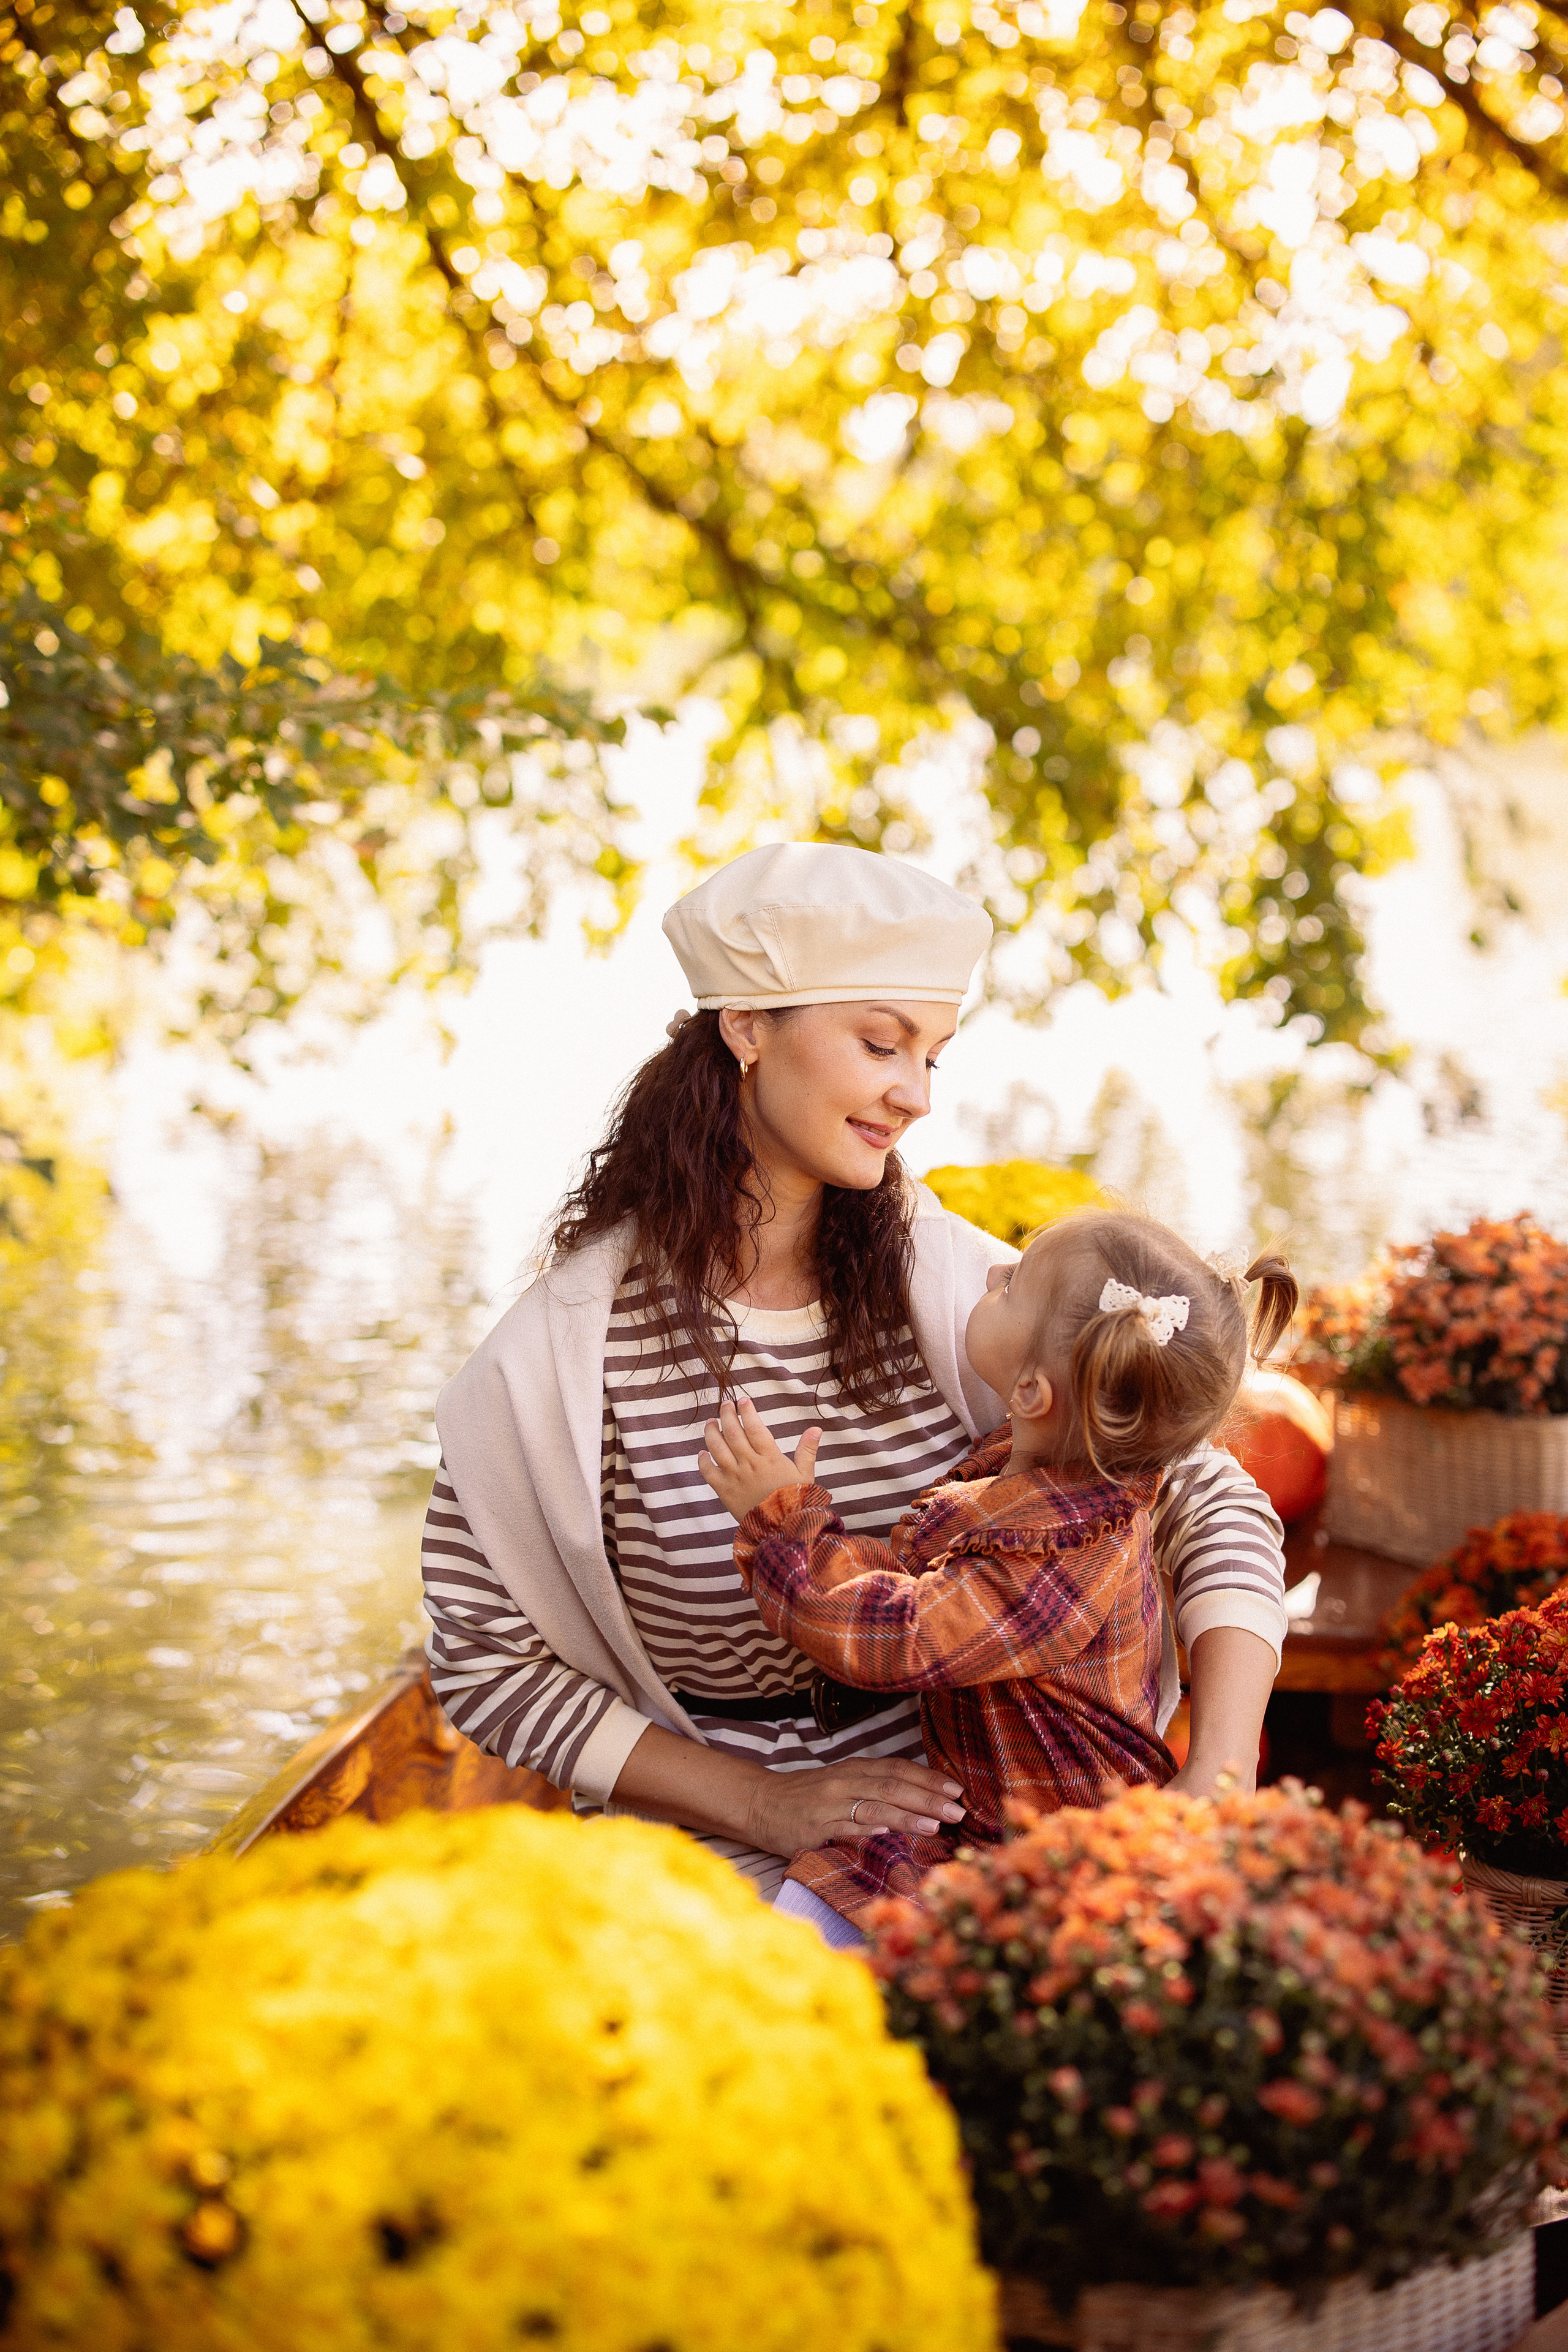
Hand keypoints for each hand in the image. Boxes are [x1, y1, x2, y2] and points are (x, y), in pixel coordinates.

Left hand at [699, 1394, 821, 1521]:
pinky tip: (702, 1453)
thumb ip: (807, 1450)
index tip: (743, 1400)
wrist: (781, 1530)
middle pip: (733, 1433)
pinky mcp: (724, 1492)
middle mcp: (750, 1465)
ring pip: (718, 1449)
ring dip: (712, 1433)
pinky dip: (703, 1461)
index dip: (748, 1412)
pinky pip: (709, 1473)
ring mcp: (735, 1478)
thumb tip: (816, 1428)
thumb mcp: (805, 1475)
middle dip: (727, 1415)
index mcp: (770, 1458)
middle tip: (725, 1404)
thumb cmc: (795, 1502)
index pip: (755, 1428)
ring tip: (710, 1423)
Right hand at [746, 1753, 965, 1855]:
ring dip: (907, 1815)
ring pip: (874, 1806)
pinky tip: (887, 1835)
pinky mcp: (815, 1828)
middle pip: (892, 1786)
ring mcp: (829, 1805)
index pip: (898, 1769)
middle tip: (957, 1810)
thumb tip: (920, 1799)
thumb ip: (873, 1788)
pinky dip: (867, 1830)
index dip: (928, 1778)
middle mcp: (845, 1782)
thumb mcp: (841, 1783)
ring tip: (934, 1824)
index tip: (957, 1789)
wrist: (760, 1803)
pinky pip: (844, 1828)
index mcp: (854, 1770)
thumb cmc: (806, 1797)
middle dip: (928, 1798)